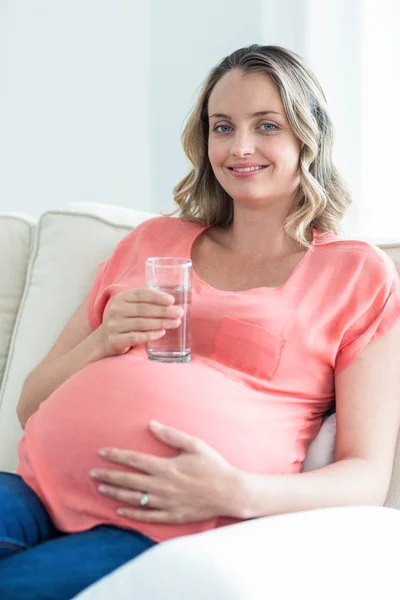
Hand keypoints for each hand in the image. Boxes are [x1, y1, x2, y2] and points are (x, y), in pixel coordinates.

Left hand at [90, 421, 239, 523]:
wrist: (230, 492)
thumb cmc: (214, 465)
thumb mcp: (195, 444)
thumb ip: (171, 435)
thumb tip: (151, 424)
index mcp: (166, 467)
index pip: (134, 460)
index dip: (116, 455)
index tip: (101, 452)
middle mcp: (162, 486)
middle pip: (128, 480)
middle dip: (108, 475)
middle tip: (91, 473)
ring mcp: (165, 503)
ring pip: (133, 498)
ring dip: (115, 493)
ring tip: (100, 488)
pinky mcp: (171, 516)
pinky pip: (146, 516)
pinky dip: (131, 513)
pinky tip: (119, 510)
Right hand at [100, 288, 183, 355]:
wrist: (105, 339)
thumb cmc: (126, 320)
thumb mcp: (132, 307)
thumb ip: (149, 302)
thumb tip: (176, 301)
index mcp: (121, 298)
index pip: (141, 294)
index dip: (157, 296)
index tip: (172, 300)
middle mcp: (116, 310)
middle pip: (143, 309)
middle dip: (164, 311)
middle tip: (179, 313)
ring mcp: (114, 325)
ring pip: (141, 323)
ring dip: (160, 323)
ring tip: (175, 323)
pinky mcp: (115, 340)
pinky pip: (135, 337)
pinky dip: (150, 335)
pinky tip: (162, 333)